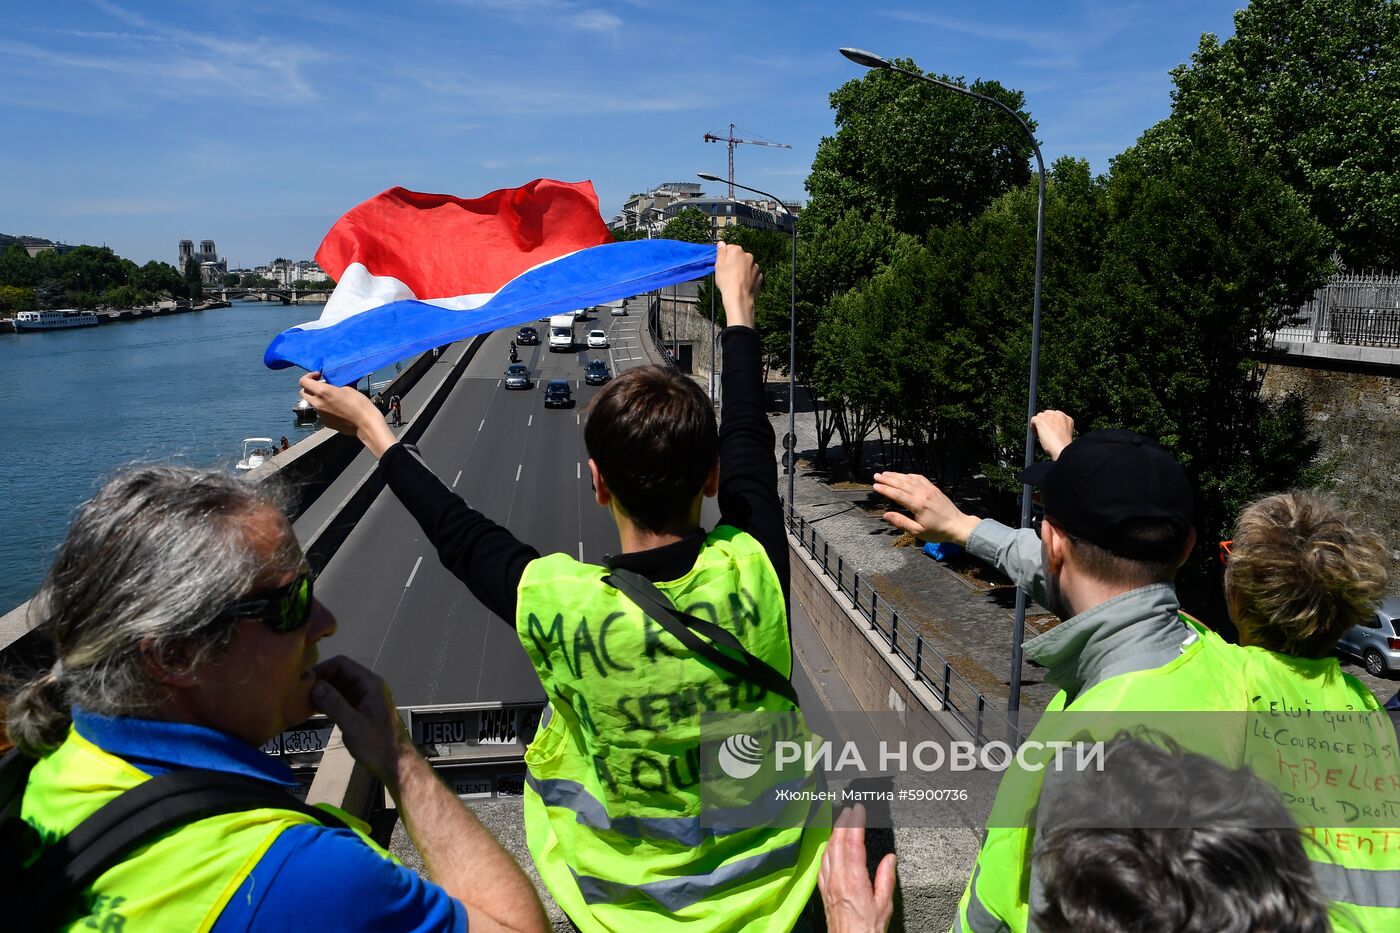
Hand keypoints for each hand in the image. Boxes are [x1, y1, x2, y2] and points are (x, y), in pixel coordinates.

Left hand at [299, 372, 397, 456]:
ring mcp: (320, 414)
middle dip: (310, 387)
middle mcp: (317, 403)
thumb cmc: (359, 404)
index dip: (309, 376)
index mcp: (323, 392)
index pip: (303, 381)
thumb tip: (332, 384)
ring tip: (333, 398)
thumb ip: (335, 385)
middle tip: (322, 386)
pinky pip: (321, 412)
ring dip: (318, 398)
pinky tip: (338, 410)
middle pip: (303, 393)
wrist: (365, 424)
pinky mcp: (326, 422)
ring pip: (313, 403)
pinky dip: (326, 408)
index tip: (319, 375)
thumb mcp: (348, 388)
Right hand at [311, 655, 413, 794]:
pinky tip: (312, 709)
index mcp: (370, 684)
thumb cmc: (377, 744)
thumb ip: (335, 704)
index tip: (304, 680)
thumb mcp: (354, 725)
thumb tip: (315, 685)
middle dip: (320, 681)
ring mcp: (363, 698)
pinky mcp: (359, 710)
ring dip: (322, 692)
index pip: (342, 664)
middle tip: (299, 693)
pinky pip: (340, 699)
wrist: (395, 763)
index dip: (322, 669)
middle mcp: (367, 687)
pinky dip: (327, 702)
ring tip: (302, 701)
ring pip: (338, 687)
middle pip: (339, 674)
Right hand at [714, 241, 760, 329]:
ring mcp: (755, 266)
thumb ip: (721, 252)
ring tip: (736, 280)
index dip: (725, 256)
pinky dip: (748, 277)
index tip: (722, 264)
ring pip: (747, 265)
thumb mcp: (718, 265)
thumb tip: (721, 243)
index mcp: (737, 251)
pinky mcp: (760, 276)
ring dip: (742, 270)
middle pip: (739, 256)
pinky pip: (752, 274)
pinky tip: (742, 284)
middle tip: (728, 273)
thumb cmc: (726, 281)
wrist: (739, 298)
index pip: (730, 248)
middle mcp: (748, 256)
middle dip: (735, 262)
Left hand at [819, 805, 895, 932]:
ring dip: (834, 833)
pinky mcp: (823, 890)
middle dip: (843, 822)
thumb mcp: (884, 904)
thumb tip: (890, 857)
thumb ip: (886, 878)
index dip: (855, 823)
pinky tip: (830, 846)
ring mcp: (828, 883)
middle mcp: (838, 878)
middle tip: (850, 809)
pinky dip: (827, 849)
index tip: (859, 809)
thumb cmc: (869, 928)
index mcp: (854, 879)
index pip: (853, 842)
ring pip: (828, 850)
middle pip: (837, 842)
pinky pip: (822, 863)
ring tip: (841, 821)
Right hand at [872, 471, 980, 544]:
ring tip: (885, 473)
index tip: (875, 485)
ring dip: (897, 475)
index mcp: (917, 505)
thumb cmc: (937, 531)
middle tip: (876, 476)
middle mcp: (922, 494)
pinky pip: (920, 478)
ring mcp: (929, 489)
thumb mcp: (918, 531)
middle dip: (887, 479)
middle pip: (901, 483)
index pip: (897, 494)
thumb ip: (901, 522)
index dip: (885, 489)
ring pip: (910, 479)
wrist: (957, 525)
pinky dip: (910, 476)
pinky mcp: (934, 489)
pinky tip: (904, 475)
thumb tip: (885, 515)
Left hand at [1031, 410, 1074, 459]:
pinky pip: (1033, 420)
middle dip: (1045, 422)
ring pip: (1040, 416)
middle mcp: (1058, 415)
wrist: (1062, 449)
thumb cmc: (1063, 446)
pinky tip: (1037, 435)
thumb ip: (1059, 428)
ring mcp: (1049, 417)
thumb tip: (1049, 429)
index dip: (1051, 423)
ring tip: (1041, 435)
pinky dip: (1033, 427)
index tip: (1050, 430)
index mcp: (1067, 419)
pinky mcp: (1041, 420)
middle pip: (1047, 414)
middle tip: (1044, 433)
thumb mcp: (1064, 434)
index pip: (1055, 416)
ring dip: (1038, 425)